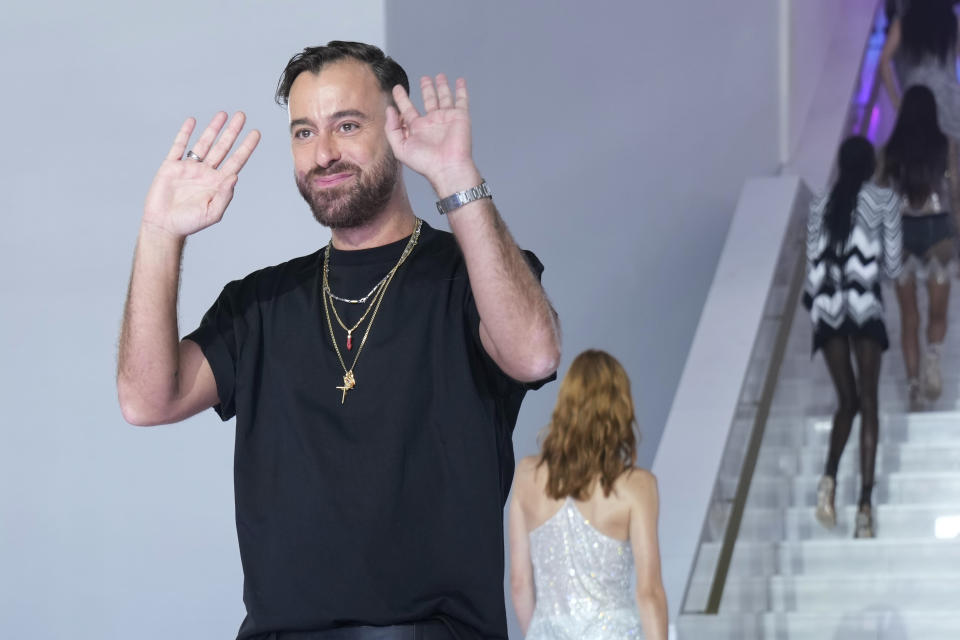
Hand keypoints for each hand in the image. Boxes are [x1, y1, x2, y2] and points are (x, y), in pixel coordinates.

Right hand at [143, 112, 260, 237]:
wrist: (163, 225)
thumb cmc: (189, 223)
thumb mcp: (212, 212)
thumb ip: (225, 195)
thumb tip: (234, 176)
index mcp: (218, 183)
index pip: (236, 161)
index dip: (246, 147)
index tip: (256, 133)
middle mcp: (205, 172)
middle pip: (222, 147)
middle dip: (232, 131)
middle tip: (242, 115)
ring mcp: (189, 168)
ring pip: (203, 143)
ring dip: (213, 129)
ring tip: (223, 114)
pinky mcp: (171, 166)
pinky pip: (179, 146)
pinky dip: (185, 133)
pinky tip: (192, 122)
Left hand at [385, 74, 480, 195]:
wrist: (447, 167)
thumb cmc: (424, 162)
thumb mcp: (400, 148)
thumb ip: (392, 129)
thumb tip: (390, 110)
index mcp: (417, 128)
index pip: (408, 109)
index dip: (402, 99)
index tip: (397, 89)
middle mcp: (432, 122)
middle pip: (428, 100)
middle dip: (426, 89)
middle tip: (424, 78)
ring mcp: (446, 118)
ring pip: (444, 97)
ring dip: (442, 87)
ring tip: (439, 76)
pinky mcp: (460, 117)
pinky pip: (462, 100)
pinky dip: (462, 90)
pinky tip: (460, 81)